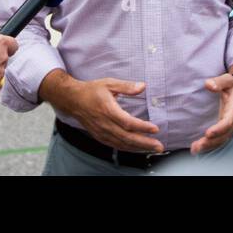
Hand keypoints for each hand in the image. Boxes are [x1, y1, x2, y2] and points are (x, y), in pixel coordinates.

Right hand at [43, 74, 163, 152]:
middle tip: (159, 146)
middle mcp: (105, 123)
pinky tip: (137, 148)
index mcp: (108, 110)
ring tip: (153, 148)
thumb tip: (143, 86)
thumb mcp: (109, 83)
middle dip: (145, 143)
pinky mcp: (100, 136)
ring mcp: (101, 132)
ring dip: (138, 148)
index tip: (155, 128)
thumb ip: (127, 86)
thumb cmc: (92, 90)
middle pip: (127, 137)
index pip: (127, 122)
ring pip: (122, 144)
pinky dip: (128, 148)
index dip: (142, 127)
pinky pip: (115, 145)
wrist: (73, 100)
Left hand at [190, 71, 232, 154]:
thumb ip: (219, 82)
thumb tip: (208, 85)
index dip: (219, 129)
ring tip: (194, 150)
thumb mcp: (228, 80)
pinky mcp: (226, 129)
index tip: (207, 133)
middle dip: (211, 142)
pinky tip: (198, 148)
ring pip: (222, 140)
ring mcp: (230, 126)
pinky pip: (219, 140)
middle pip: (224, 135)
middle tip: (197, 146)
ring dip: (209, 146)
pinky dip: (209, 145)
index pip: (228, 121)